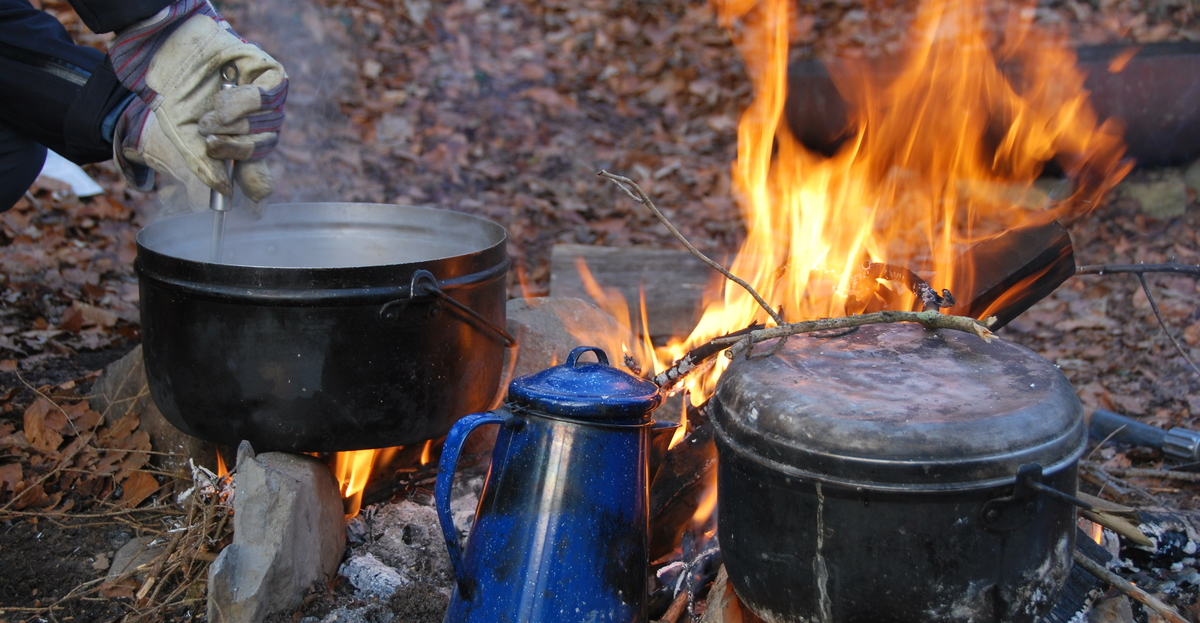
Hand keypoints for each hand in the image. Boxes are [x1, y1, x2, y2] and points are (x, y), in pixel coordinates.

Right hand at [109, 0, 286, 202]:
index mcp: (240, 145)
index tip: (257, 205)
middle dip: (233, 149)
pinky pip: (270, 98)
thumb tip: (225, 191)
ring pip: (268, 125)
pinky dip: (243, 105)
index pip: (259, 172)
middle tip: (208, 140)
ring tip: (209, 117)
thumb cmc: (177, 96)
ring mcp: (268, 102)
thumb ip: (203, 164)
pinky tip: (222, 104)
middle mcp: (258, 125)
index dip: (259, 187)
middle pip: (263, 149)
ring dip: (234, 126)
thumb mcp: (183, 137)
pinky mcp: (271, 77)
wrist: (168, 56)